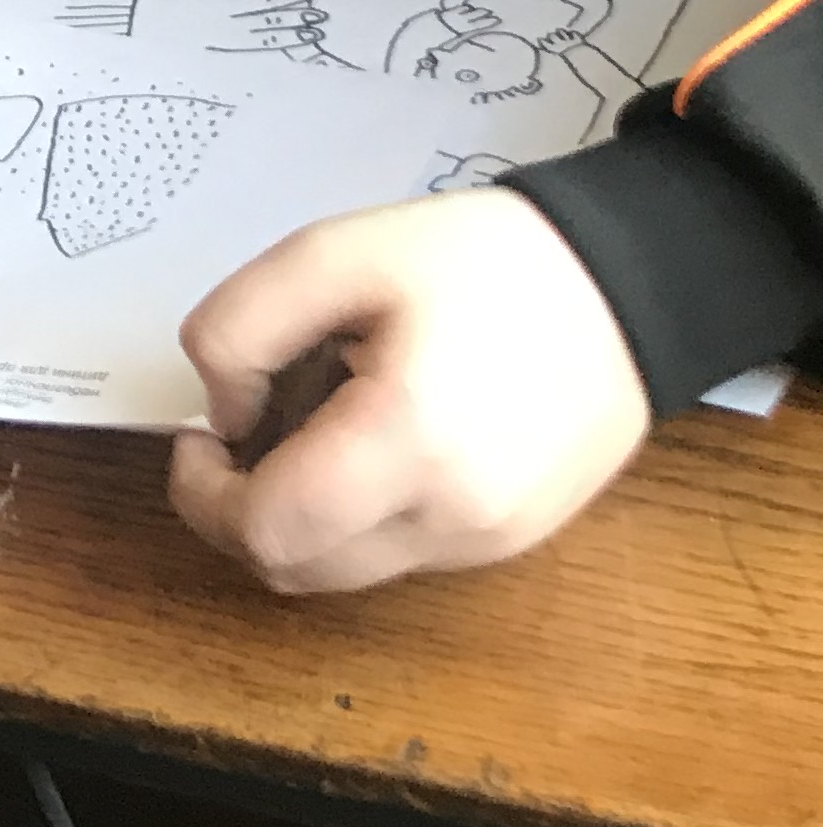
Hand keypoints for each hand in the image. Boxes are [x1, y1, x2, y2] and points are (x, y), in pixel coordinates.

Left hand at [169, 189, 648, 592]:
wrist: (628, 284)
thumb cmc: (480, 260)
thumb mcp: (330, 255)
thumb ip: (239, 330)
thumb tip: (223, 417)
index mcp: (409, 441)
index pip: (268, 531)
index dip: (202, 495)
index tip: (199, 433)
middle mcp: (455, 517)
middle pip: (296, 571)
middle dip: (238, 516)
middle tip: (237, 436)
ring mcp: (490, 542)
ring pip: (345, 572)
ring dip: (298, 521)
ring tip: (312, 427)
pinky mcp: (512, 543)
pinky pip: (400, 555)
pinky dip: (355, 519)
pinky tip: (369, 443)